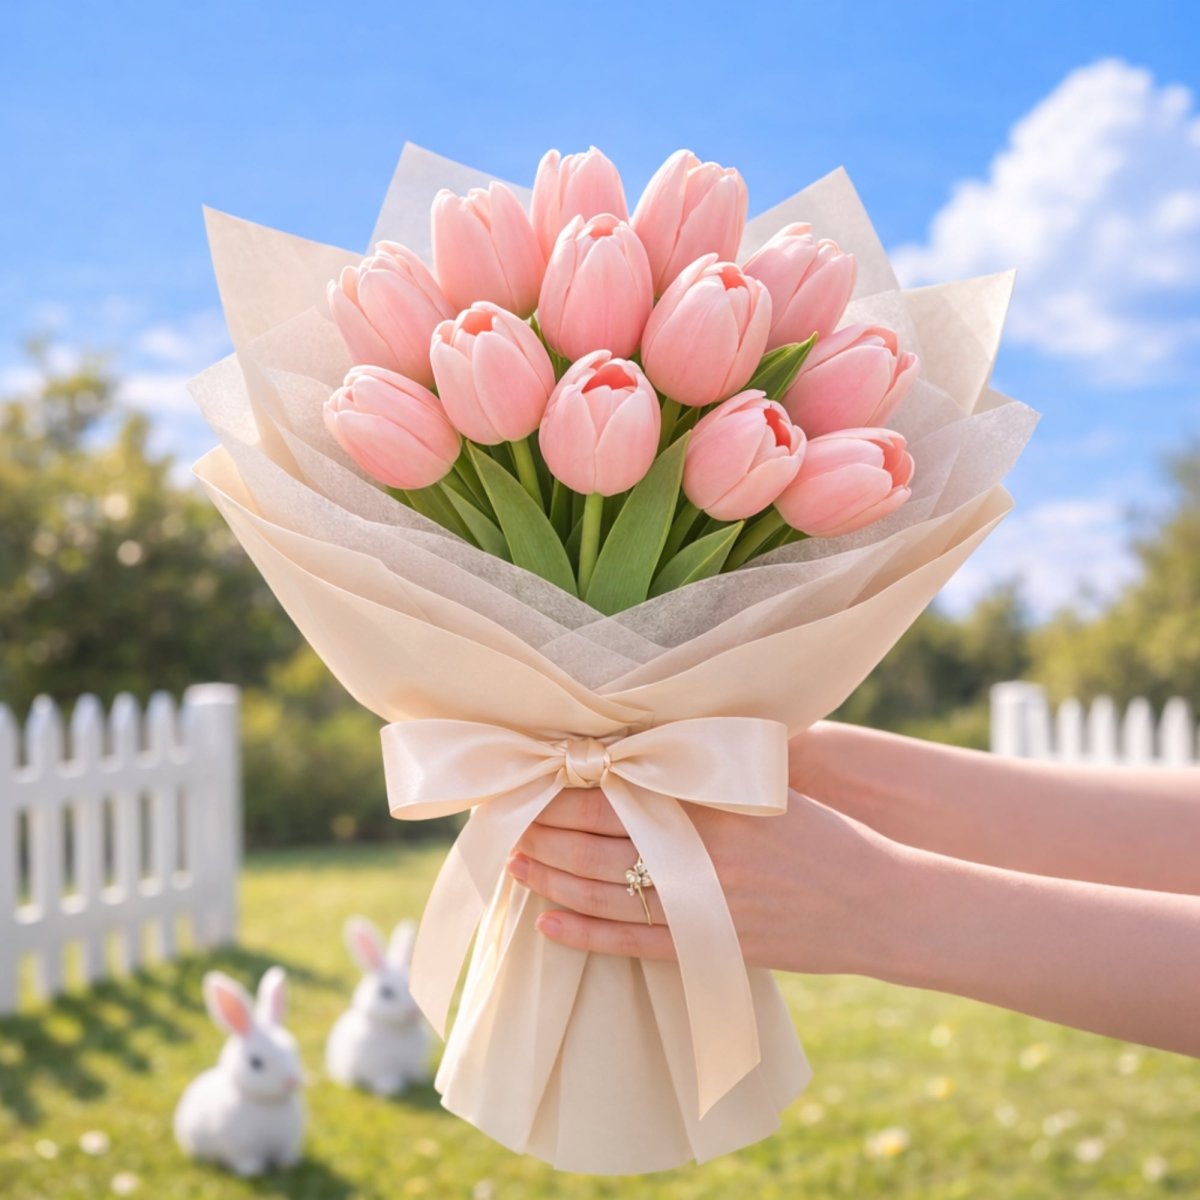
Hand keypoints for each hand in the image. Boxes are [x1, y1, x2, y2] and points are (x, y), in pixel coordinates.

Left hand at [506, 785, 906, 975]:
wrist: (878, 901)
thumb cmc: (823, 831)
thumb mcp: (765, 786)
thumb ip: (702, 767)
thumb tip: (642, 738)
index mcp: (709, 806)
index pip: (617, 790)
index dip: (567, 785)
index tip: (532, 774)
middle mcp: (697, 854)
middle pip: (597, 839)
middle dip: (545, 828)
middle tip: (502, 818)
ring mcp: (701, 906)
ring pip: (604, 892)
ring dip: (552, 878)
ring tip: (513, 864)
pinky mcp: (708, 948)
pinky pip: (631, 945)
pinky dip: (585, 936)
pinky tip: (547, 926)